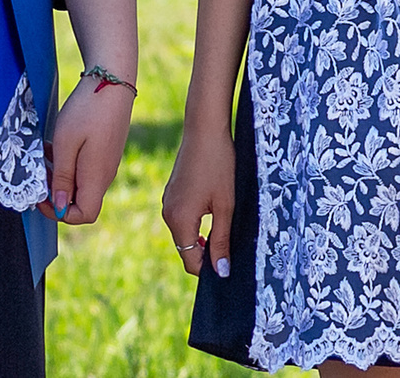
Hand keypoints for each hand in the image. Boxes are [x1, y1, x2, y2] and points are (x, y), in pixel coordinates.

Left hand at [42, 74, 133, 225]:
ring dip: (59, 176)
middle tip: (38, 172)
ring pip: (80, 183)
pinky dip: (68, 163)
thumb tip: (59, 206)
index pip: (83, 214)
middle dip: (55, 193)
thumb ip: (61, 176)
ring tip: (44, 156)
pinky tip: (56, 146)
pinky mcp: (105, 150)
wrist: (113, 80)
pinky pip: (85, 168)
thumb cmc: (88, 109)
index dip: (59, 213)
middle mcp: (105, 174)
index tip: (41, 194)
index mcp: (96, 177)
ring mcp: (107, 162)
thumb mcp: (66, 143)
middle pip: (81, 201)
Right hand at [160, 116, 236, 277]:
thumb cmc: (219, 165)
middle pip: (186, 249)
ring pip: (185, 233)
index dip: (210, 269)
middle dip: (207, 253)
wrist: (205, 128)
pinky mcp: (172, 192)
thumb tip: (221, 272)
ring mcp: (167, 202)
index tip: (230, 265)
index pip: (191, 261)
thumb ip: (222, 241)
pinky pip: (183, 218)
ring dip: (202, 238)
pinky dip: (196, 223)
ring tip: (225, 226)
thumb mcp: (225, 206)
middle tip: (232, 246)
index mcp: (179, 220)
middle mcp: (168, 214)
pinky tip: (215, 210)